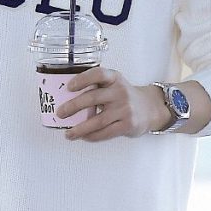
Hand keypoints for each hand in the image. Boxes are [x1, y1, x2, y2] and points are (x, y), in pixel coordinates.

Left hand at [56, 69, 171, 141]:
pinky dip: (92, 136)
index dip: (82, 79)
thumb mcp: (114, 84)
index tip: (69, 87)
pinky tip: (83, 137)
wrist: (150, 108)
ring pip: (97, 120)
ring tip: (68, 133)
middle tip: (60, 113)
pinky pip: (105, 132)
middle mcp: (120, 92)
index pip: (98, 74)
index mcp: (114, 78)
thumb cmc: (124, 96)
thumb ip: (96, 87)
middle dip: (73, 106)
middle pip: (93, 98)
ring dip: (80, 129)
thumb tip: (66, 98)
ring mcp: (125, 109)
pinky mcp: (127, 125)